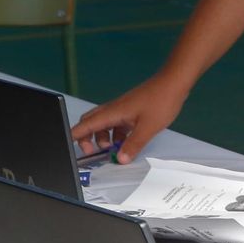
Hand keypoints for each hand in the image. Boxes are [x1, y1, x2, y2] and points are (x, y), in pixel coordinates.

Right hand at [70, 73, 190, 163]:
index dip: (74, 137)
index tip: (70, 149)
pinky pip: (117, 124)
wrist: (173, 83)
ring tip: (114, 150)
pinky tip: (127, 142)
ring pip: (104, 125)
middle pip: (90, 124)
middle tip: (93, 152)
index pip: (84, 125)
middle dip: (87, 139)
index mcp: (111, 113)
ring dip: (104, 138)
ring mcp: (121, 110)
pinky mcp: (130, 110)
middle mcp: (113, 110)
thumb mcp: (147, 128)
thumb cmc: (161, 100)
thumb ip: (133, 145)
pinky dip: (117, 134)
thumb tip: (121, 159)